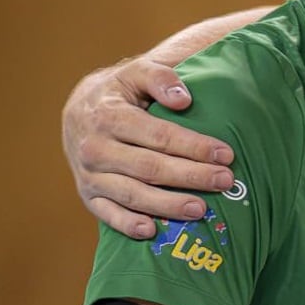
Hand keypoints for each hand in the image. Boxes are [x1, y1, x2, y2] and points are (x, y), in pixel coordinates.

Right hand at [64, 59, 235, 237]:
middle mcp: (96, 148)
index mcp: (110, 116)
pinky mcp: (87, 195)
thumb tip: (183, 99)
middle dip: (191, 176)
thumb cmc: (119, 92)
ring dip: (167, 205)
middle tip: (225, 181)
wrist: (79, 110)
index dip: (194, 146)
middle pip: (150, 168)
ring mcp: (89, 175)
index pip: (159, 136)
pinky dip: (128, 225)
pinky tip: (152, 231)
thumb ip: (160, 78)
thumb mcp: (136, 73)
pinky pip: (107, 215)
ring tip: (201, 209)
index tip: (225, 154)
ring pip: (132, 194)